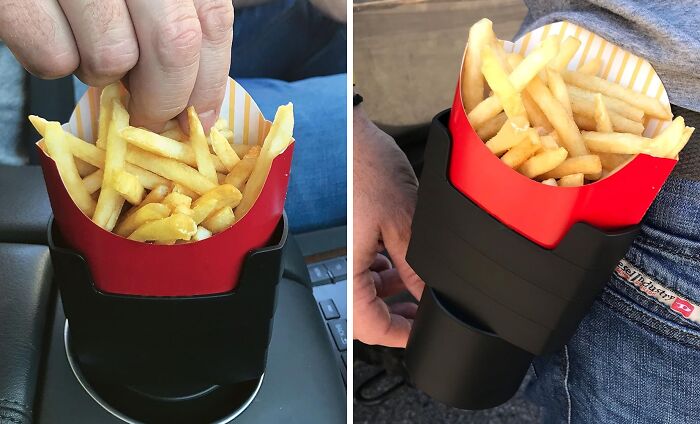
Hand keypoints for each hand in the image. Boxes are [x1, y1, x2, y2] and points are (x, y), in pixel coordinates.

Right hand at [0, 0, 233, 131]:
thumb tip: (194, 99)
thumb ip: (172, 20)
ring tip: (86, 45)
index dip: (209, 79)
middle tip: (147, 115)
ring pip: (111, 59)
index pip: (211, 21)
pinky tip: (52, 33)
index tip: (199, 114)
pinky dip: (54, 62)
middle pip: (173, 46)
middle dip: (163, 98)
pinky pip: (55, 58)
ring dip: (101, 73)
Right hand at [353, 105, 424, 347]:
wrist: (348, 131)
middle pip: (368, 309)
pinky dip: (388, 267)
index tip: (424, 335)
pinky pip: (368, 263)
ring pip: (369, 287)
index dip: (400, 336)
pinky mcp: (353, 233)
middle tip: (426, 312)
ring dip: (395, 289)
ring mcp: (348, 248)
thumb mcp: (405, 224)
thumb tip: (431, 298)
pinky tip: (406, 258)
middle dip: (399, 313)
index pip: (370, 324)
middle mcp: (345, 262)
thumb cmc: (367, 167)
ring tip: (422, 284)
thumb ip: (417, 268)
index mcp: (352, 267)